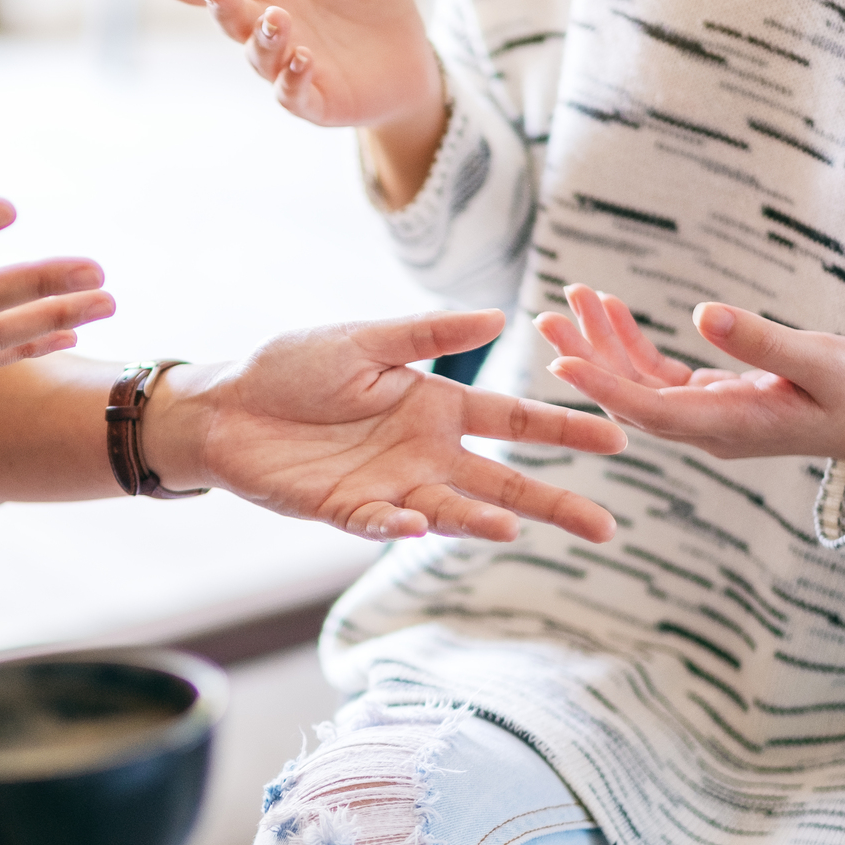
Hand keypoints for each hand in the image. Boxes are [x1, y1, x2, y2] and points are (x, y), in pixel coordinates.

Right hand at [110, 0, 445, 206]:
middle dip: (218, 2)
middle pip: (228, 18)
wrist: (408, 51)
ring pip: (260, 57)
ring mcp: (287, 68)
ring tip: (277, 18)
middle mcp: (264, 29)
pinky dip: (293, 77)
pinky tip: (302, 58)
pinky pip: (294, 94)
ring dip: (263, 37)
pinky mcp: (317, 100)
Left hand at [145, 309, 626, 542]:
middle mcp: (423, 452)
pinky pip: (379, 522)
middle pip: (500, 481)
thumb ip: (426, 335)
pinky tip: (415, 522)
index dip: (564, 428)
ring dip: (479, 520)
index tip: (618, 437)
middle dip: (553, 503)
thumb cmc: (293, 367)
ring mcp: (388, 485)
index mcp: (435, 406)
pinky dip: (397, 525)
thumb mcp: (363, 341)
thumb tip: (500, 316)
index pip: (513, 420)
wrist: (225, 404)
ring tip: (514, 527)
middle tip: (605, 528)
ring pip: (448, 510)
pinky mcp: (344, 509)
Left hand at [535, 286, 844, 472]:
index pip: (651, 410)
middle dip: (586, 358)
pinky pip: (659, 376)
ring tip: (575, 297)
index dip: (603, 388)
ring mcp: (708, 417)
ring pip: (638, 386)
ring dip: (604, 345)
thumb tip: (703, 313)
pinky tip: (612, 309)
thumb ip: (762, 340)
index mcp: (731, 425)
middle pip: (629, 400)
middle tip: (547, 316)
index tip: (560, 364)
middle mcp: (709, 429)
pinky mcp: (714, 399)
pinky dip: (633, 345)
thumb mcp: (821, 360)